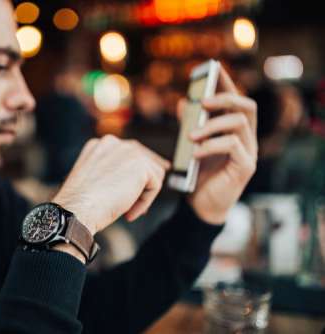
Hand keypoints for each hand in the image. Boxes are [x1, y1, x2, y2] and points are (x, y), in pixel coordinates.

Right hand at [52, 135, 170, 234]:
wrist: (77, 210)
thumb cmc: (81, 203)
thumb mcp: (95, 180)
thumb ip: (113, 173)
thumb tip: (137, 182)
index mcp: (100, 145)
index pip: (128, 154)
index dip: (135, 174)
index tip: (140, 188)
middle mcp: (113, 143)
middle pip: (144, 158)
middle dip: (146, 182)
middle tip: (140, 203)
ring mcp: (128, 151)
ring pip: (152, 174)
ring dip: (142, 195)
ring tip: (127, 211)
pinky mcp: (140, 165)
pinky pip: (155, 185)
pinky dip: (145, 202)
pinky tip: (128, 213)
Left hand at [182, 67, 257, 224]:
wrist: (200, 206)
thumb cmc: (198, 174)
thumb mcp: (191, 145)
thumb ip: (190, 124)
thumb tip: (184, 101)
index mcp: (235, 130)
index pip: (237, 100)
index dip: (227, 83)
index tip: (214, 69)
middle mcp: (246, 138)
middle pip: (247, 106)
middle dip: (225, 98)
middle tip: (203, 102)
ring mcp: (249, 152)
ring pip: (238, 123)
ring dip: (212, 125)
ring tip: (191, 135)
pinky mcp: (245, 167)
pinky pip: (232, 145)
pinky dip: (211, 145)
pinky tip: (195, 152)